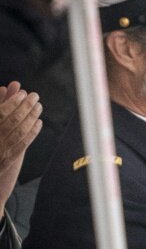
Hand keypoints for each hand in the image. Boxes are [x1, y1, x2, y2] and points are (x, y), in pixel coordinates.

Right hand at [0, 82, 42, 213]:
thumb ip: (0, 103)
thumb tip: (7, 88)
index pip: (0, 112)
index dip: (12, 101)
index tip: (23, 92)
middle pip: (11, 120)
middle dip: (25, 106)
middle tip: (35, 96)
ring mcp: (1, 149)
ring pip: (19, 131)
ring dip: (31, 117)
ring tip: (39, 106)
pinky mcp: (8, 159)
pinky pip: (22, 144)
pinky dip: (32, 132)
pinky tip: (38, 122)